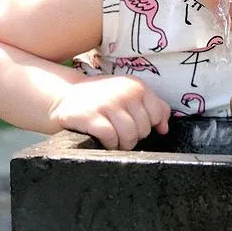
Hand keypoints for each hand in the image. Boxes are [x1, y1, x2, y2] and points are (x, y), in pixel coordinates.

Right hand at [49, 74, 170, 149]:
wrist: (66, 95)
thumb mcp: (129, 94)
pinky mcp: (90, 116)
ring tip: (114, 139)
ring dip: (122, 144)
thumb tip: (165, 128)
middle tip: (121, 134)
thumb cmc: (103, 98)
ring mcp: (107, 103)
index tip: (137, 125)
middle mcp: (124, 92)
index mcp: (136, 86)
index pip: (158, 114)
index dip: (149, 125)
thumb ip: (152, 107)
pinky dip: (109, 144)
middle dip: (134, 137)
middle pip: (144, 129)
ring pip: (129, 136)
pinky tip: (103, 140)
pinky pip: (110, 139)